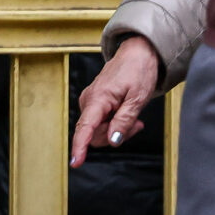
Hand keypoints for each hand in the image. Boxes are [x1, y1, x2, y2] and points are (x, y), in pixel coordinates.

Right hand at [71, 35, 162, 166]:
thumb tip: (113, 140)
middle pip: (96, 134)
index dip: (80, 147)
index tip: (76, 162)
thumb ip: (124, 120)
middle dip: (115, 135)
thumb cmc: (138, 70)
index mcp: (98, 98)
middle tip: (137, 124)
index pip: (85, 127)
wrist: (137, 52)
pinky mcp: (95, 103)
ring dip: (117, 130)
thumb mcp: (137, 98)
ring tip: (134, 117)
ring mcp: (91, 101)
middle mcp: (89, 100)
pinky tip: (127, 115)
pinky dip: (115, 123)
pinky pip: (101, 123)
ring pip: (100, 131)